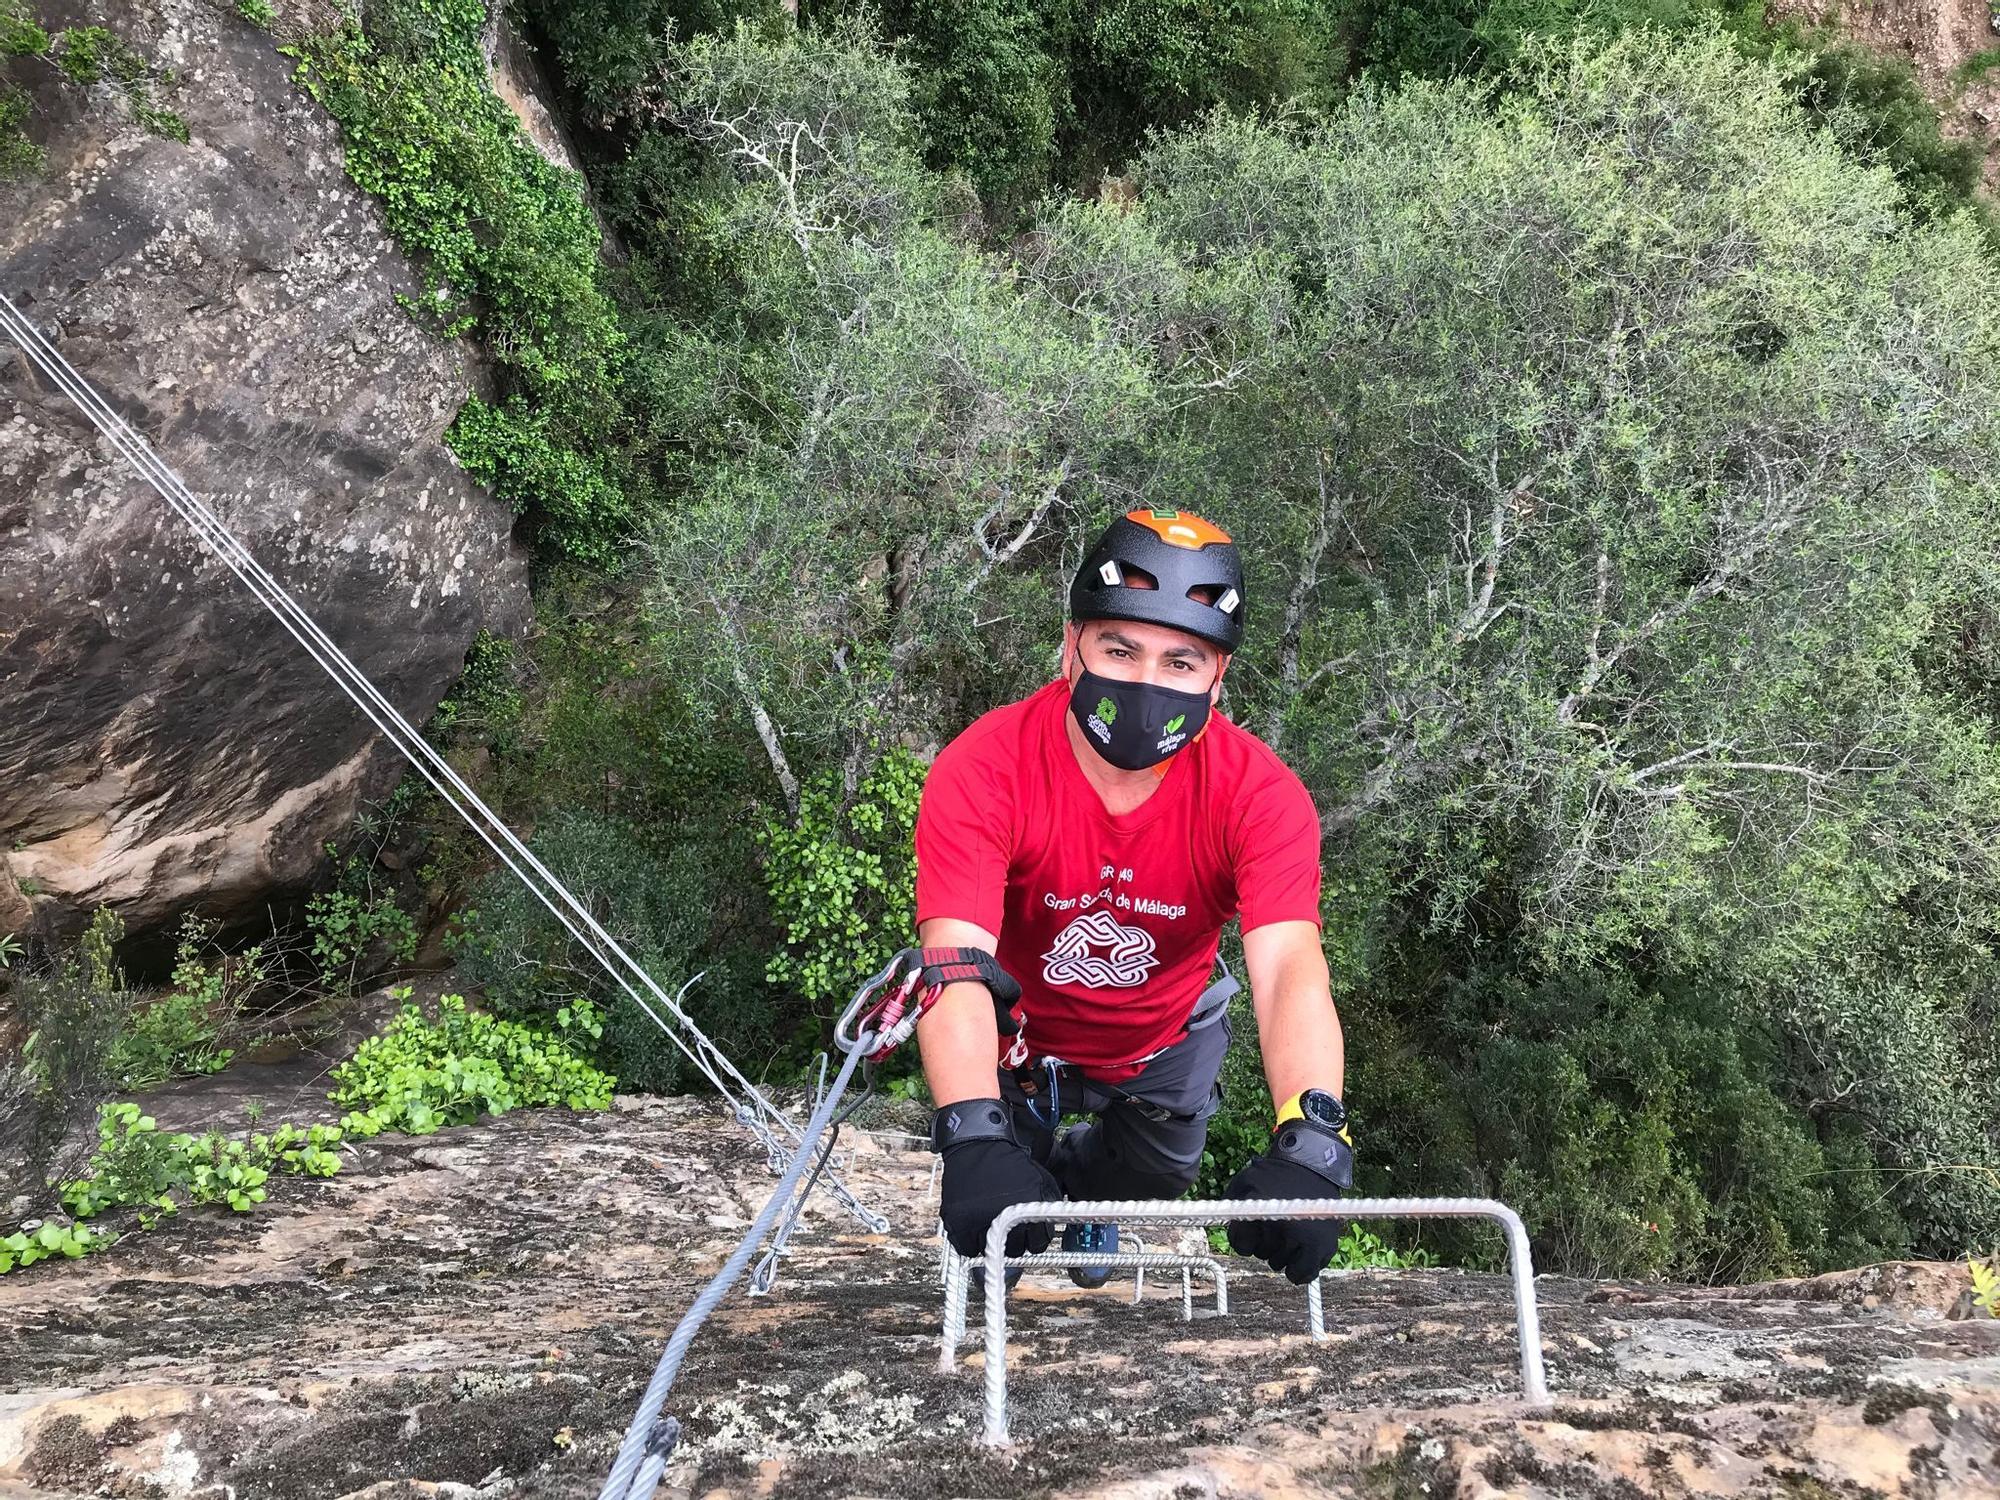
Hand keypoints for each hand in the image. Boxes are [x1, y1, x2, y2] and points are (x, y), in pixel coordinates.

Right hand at [939, 1138, 1062, 1257]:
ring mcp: (977, 1221)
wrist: (977, 1142)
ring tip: (992, 1227)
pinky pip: (967, 1250)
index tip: (1030, 1234)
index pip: (1038, 1244)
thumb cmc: (1007, 1160)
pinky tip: (977, 1230)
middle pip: (1015, 1251)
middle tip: (1011, 1230)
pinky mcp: (957, 1222)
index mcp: (1025, 1207)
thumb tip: (1048, 1231)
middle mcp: (1002, 1216)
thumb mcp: (1038, 1178)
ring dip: (993, 1243)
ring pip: (991, 1252)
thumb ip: (1046, 1205)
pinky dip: (972, 1244)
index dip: (1035, 1239)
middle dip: (1017, 1242)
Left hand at [1223, 1123, 1353, 1283]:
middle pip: (1260, 1254)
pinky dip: (1298, 1270)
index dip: (1241, 1237)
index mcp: (1263, 1211)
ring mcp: (1308, 1238)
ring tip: (1287, 1231)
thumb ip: (1231, 1210)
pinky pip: (1306, 1274)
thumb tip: (1229, 1237)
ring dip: (1279, 1253)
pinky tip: (1296, 1256)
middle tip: (1272, 1223)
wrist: (1311, 1167)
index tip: (1249, 1227)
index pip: (1241, 1245)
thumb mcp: (1243, 1184)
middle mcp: (1286, 1227)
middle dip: (1262, 1242)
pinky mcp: (1325, 1246)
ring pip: (1279, 1265)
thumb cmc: (1273, 1177)